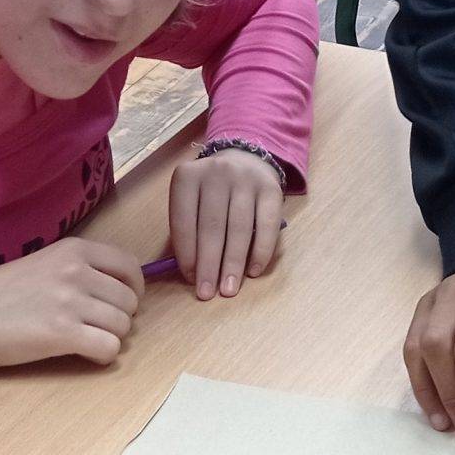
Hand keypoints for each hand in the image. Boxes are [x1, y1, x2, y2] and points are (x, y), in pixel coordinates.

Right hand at [0, 238, 144, 371]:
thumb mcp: (42, 265)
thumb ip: (79, 271)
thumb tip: (119, 292)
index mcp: (73, 250)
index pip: (130, 267)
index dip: (132, 290)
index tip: (118, 304)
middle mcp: (76, 271)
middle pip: (130, 302)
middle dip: (119, 319)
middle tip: (94, 327)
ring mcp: (70, 301)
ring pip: (123, 327)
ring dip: (110, 338)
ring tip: (84, 340)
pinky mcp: (62, 333)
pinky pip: (110, 348)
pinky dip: (102, 356)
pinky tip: (84, 354)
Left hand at [168, 148, 285, 299]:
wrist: (246, 160)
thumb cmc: (212, 194)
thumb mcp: (192, 201)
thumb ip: (189, 229)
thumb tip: (194, 273)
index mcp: (187, 177)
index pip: (184, 220)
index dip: (187, 253)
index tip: (190, 279)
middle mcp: (216, 173)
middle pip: (212, 226)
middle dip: (209, 264)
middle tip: (207, 293)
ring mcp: (245, 179)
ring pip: (239, 228)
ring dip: (233, 263)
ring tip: (229, 290)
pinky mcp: (271, 189)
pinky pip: (267, 225)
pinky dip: (261, 251)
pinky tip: (254, 271)